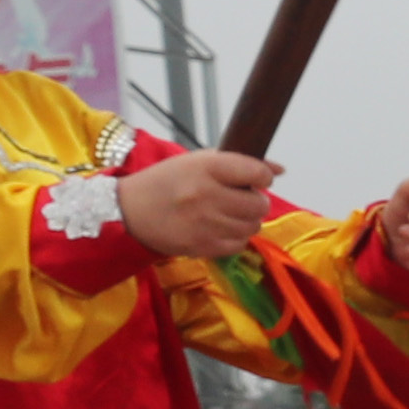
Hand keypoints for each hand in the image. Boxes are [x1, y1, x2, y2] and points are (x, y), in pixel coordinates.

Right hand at [115, 147, 283, 262]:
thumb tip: (280, 169)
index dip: (263, 177)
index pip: (256, 172)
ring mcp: (204, 223)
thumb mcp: (196, 162)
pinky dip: (234, 238)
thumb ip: (239, 163)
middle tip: (240, 200)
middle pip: (259, 204)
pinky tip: (218, 229)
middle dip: (255, 202)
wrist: (128, 211)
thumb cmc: (166, 182)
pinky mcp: (202, 246)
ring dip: (246, 221)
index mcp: (205, 167)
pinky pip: (239, 245)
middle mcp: (206, 195)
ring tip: (226, 214)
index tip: (256, 179)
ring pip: (252, 227)